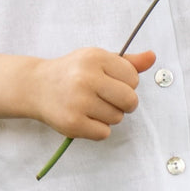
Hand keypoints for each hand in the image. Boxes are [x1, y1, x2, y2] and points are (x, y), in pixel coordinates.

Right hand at [34, 48, 153, 139]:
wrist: (36, 86)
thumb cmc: (73, 72)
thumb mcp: (98, 60)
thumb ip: (128, 62)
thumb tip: (152, 57)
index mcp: (96, 58)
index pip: (133, 78)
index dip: (127, 83)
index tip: (113, 82)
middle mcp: (87, 78)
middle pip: (130, 100)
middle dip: (124, 103)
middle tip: (109, 99)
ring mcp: (79, 101)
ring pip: (117, 118)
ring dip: (109, 116)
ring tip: (91, 106)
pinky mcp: (72, 123)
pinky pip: (104, 133)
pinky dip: (98, 129)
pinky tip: (85, 117)